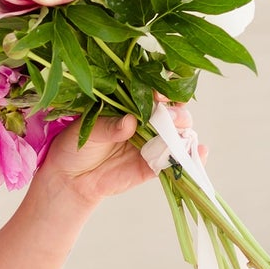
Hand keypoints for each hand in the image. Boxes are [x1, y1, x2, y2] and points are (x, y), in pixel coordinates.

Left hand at [36, 97, 206, 210]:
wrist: (70, 178)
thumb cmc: (76, 145)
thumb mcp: (88, 130)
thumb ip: (109, 126)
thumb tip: (129, 122)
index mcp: (131, 105)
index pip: (154, 92)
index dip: (162, 89)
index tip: (159, 93)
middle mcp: (147, 122)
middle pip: (173, 112)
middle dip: (176, 112)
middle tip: (169, 117)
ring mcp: (153, 144)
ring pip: (179, 134)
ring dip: (185, 132)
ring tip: (180, 133)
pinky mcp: (154, 166)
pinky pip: (176, 161)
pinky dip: (190, 156)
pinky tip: (199, 152)